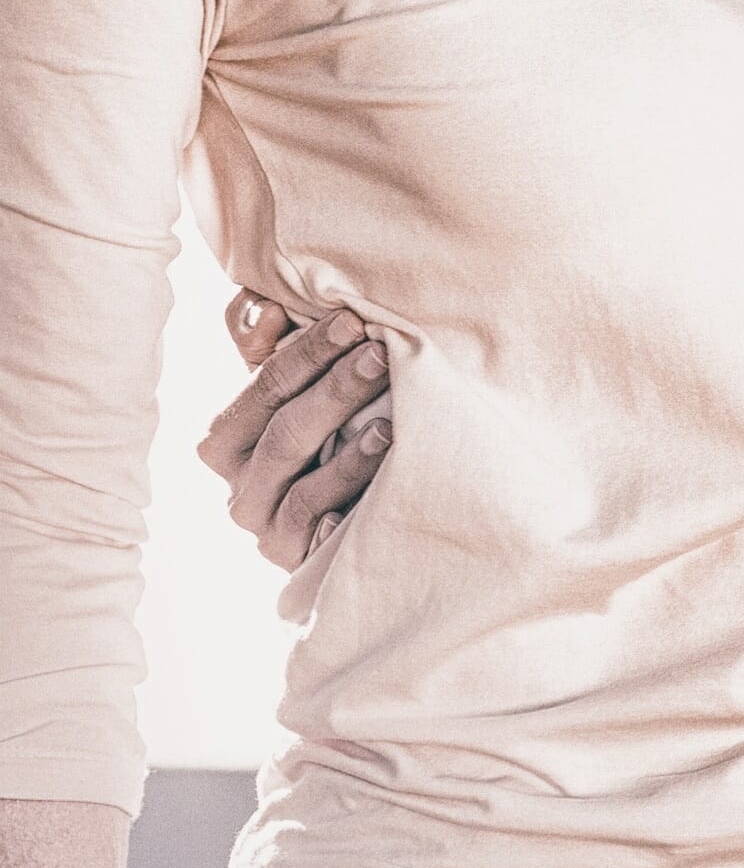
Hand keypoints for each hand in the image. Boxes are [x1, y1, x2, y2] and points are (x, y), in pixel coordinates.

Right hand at [197, 290, 387, 571]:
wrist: (364, 524)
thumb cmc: (331, 442)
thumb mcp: (300, 393)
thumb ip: (270, 343)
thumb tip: (268, 310)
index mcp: (228, 439)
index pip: (263, 387)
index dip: (306, 351)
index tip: (353, 319)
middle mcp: (238, 485)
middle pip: (282, 427)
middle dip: (333, 385)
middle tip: (380, 350)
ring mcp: (265, 525)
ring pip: (297, 473)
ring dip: (347, 435)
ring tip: (392, 404)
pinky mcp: (294, 557)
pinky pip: (316, 515)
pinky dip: (348, 485)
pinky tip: (385, 451)